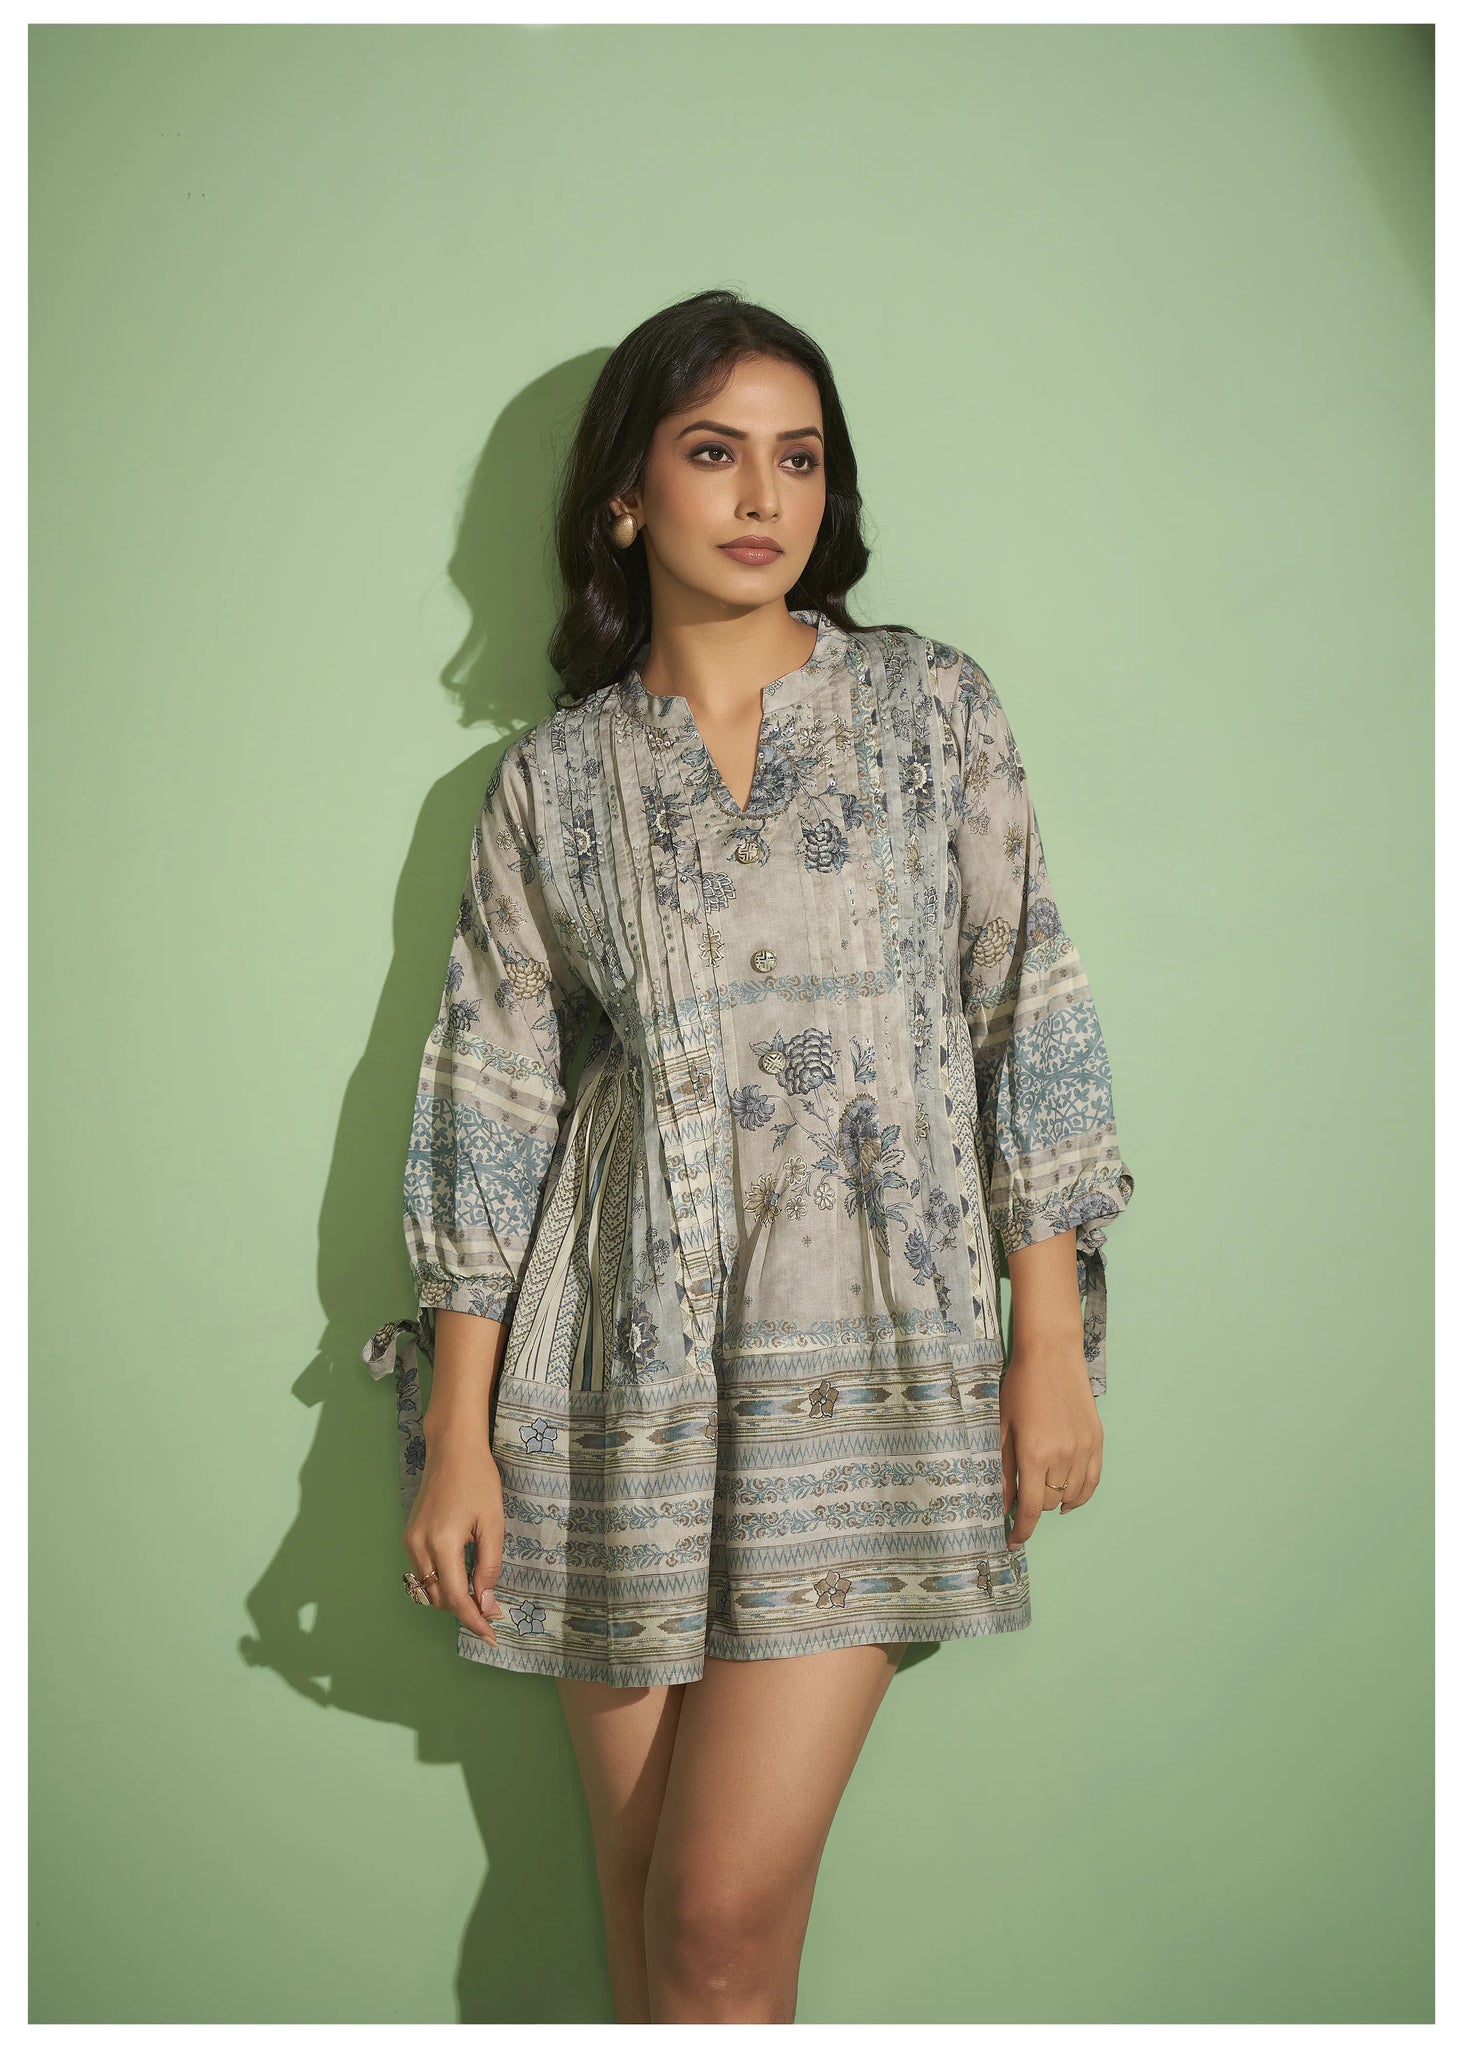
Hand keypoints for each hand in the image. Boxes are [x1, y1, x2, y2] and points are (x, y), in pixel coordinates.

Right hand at [403, 1430, 506, 1642]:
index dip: (473, 1620)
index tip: (492, 1635)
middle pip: (437, 1597)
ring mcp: (410, 1540)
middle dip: (463, 1610)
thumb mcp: (493, 1523)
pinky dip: (441, 1581)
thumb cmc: (479, 1480)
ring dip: (451, 1597)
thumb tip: (485, 1603)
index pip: (454, 1596)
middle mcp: (419, 1545)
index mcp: (442, 1543)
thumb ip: (489, 1566)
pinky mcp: (409, 1534)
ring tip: (478, 1597)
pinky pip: (423, 1570)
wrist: (452, 1448)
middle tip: (491, 1612)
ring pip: (427, 1587)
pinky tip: (461, 1576)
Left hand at [999, 1332, 1102, 1546]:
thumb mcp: (1002, 1426)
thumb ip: (1002, 1467)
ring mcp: (1084, 1449)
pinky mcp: (1097, 1441)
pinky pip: (1092, 1481)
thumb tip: (1002, 1503)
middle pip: (1050, 1503)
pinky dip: (1080, 1496)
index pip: (1032, 1508)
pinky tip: (1068, 1500)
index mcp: (1034, 1453)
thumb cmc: (1019, 1386)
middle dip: (1034, 1507)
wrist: (1051, 1354)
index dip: (1023, 1529)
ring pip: (1072, 1496)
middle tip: (1020, 1500)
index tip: (1014, 1540)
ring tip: (1042, 1495)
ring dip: (1055, 1501)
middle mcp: (1063, 1456)